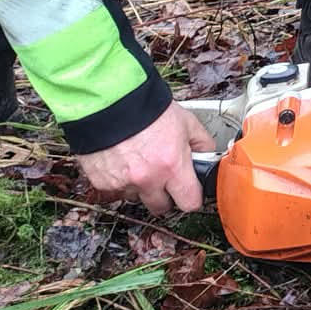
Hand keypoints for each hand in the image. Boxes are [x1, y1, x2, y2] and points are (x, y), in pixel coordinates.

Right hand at [76, 103, 216, 214]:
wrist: (109, 102)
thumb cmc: (147, 109)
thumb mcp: (186, 122)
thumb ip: (201, 143)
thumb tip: (208, 156)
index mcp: (172, 166)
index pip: (190, 203)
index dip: (191, 198)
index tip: (189, 191)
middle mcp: (147, 179)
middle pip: (161, 208)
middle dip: (165, 196)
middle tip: (164, 178)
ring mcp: (122, 183)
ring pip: (136, 197)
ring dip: (140, 186)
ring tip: (139, 161)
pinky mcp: (102, 182)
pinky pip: (116, 188)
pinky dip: (120, 179)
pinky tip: (122, 159)